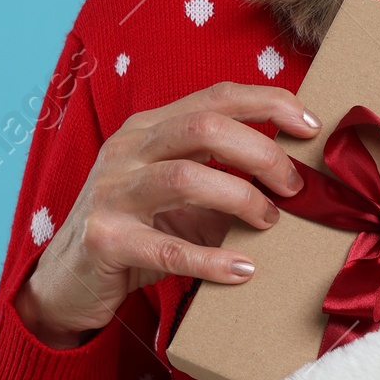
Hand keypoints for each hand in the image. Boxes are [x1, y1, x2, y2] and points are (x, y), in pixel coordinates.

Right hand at [14, 81, 318, 347]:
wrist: (68, 283)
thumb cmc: (137, 234)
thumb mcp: (182, 199)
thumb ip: (225, 181)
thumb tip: (293, 179)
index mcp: (148, 129)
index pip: (215, 97)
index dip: (269, 103)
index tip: (311, 126)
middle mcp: (127, 150)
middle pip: (204, 127)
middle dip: (262, 151)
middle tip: (295, 185)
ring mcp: (111, 192)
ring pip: (185, 177)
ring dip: (241, 197)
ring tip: (270, 221)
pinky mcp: (104, 239)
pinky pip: (167, 248)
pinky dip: (212, 259)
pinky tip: (244, 270)